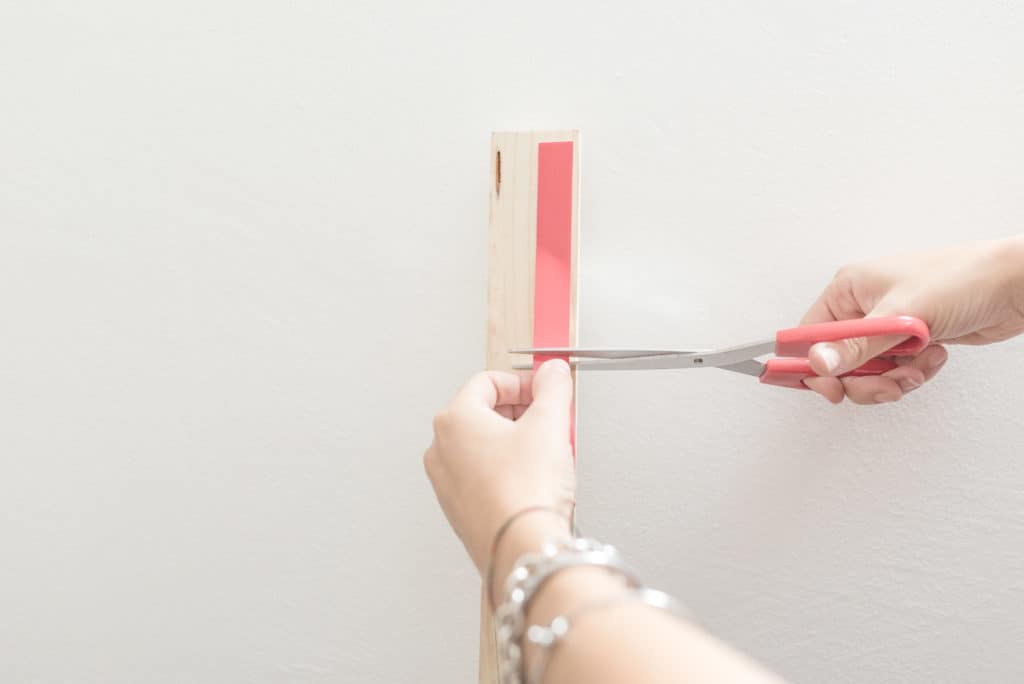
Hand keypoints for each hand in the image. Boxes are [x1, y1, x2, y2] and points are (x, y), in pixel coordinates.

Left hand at [424, 359, 575, 572]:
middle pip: (483, 412)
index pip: (488, 381)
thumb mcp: (550, 424)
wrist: (521, 546)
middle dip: (521, 412)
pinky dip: (506, 469)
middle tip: (548, 420)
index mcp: (454, 419)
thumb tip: (552, 372)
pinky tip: (532, 480)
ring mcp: (446, 481)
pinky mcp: (459, 507)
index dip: (523, 382)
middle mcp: (441, 448)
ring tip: (544, 453)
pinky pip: (482, 475)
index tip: (544, 390)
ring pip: (483, 445)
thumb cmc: (525, 491)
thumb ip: (553, 388)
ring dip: (515, 441)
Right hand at [802, 236, 1023, 403]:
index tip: (830, 388)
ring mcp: (885, 325)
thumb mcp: (901, 315)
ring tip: (918, 366)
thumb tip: (818, 363)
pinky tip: (933, 357)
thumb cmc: (961, 279)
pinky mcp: (907, 341)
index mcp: (848, 289)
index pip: (809, 335)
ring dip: (893, 378)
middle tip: (887, 384)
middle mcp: (862, 307)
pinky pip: (894, 372)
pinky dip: (913, 373)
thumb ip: (857, 346)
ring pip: (867, 372)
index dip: (814, 366)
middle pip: (838, 362)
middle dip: (864, 380)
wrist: (1014, 285)